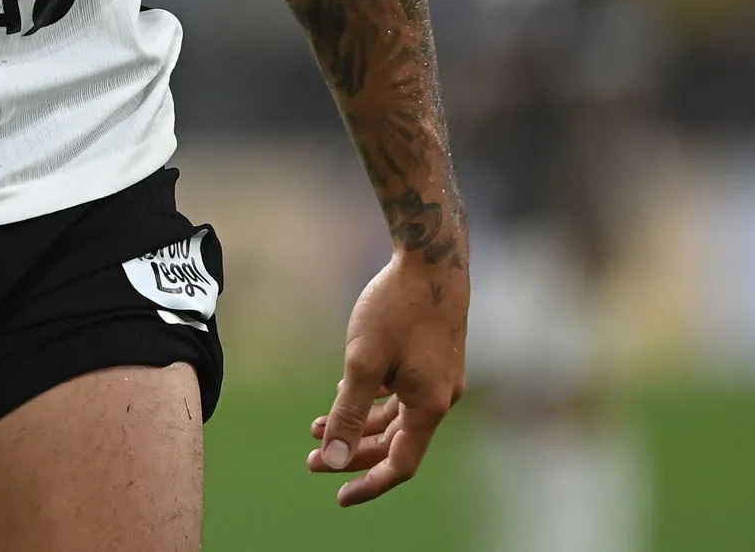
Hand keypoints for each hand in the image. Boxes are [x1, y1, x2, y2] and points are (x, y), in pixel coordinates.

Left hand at [307, 248, 467, 505]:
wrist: (433, 258)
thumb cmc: (396, 306)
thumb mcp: (362, 362)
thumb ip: (347, 415)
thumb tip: (332, 460)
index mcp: (429, 406)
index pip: (401, 464)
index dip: (370, 484)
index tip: (338, 496)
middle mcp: (441, 398)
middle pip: (396, 443)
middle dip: (353, 453)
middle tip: (313, 459)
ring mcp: (440, 378)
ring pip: (397, 418)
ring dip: (359, 425)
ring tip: (317, 427)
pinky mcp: (435, 359)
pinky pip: (402, 395)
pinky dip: (373, 401)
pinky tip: (345, 392)